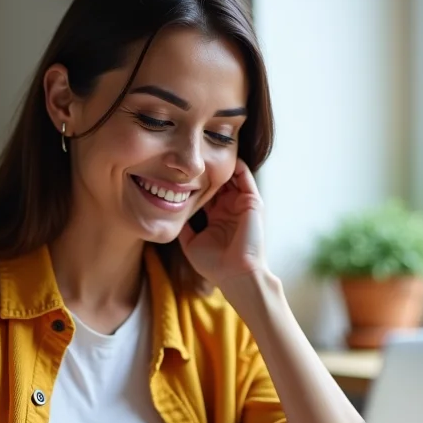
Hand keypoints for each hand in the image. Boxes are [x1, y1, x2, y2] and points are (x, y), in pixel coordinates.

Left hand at [178, 159, 265, 288]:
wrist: (236, 273)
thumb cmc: (215, 264)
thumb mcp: (191, 243)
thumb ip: (184, 227)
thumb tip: (170, 213)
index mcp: (217, 217)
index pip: (205, 193)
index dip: (194, 181)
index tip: (178, 169)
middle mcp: (229, 208)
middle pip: (217, 181)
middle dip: (205, 168)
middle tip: (191, 153)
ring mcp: (241, 203)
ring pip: (230, 175)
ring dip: (219, 163)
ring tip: (204, 149)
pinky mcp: (252, 201)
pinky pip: (244, 176)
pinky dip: (235, 164)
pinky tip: (220, 155)